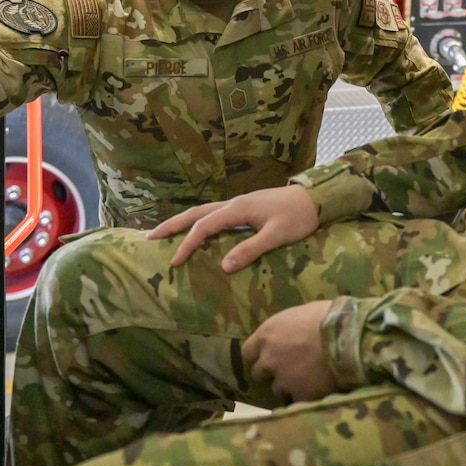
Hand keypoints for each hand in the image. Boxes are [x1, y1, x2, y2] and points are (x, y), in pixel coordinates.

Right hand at [148, 184, 319, 270]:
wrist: (316, 199)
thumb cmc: (298, 217)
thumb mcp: (276, 236)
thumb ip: (250, 249)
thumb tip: (223, 266)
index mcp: (238, 209)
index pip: (204, 226)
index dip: (188, 244)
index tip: (174, 262)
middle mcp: (233, 204)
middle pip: (195, 213)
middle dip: (172, 225)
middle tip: (149, 237)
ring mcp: (238, 205)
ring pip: (203, 212)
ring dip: (183, 222)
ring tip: (164, 233)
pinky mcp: (245, 208)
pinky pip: (213, 215)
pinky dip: (198, 222)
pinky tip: (196, 232)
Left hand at [243, 301, 338, 403]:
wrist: (347, 337)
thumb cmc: (327, 316)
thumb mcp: (303, 312)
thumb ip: (291, 327)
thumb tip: (294, 330)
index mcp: (267, 334)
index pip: (247, 352)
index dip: (258, 354)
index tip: (268, 355)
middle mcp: (269, 359)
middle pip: (259, 373)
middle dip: (271, 372)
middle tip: (289, 368)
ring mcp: (283, 380)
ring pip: (278, 389)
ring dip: (289, 385)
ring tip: (308, 379)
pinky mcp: (300, 396)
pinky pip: (299, 400)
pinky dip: (307, 395)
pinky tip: (320, 388)